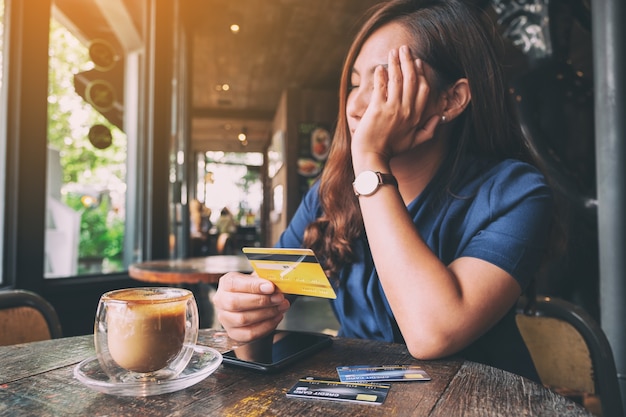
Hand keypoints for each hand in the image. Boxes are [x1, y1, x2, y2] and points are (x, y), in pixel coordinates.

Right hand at [213, 272, 289, 341]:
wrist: (254, 307)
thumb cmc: (255, 290)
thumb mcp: (258, 279)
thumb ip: (265, 279)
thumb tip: (277, 281)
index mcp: (226, 283)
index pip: (234, 283)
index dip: (253, 286)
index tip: (270, 287)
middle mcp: (221, 300)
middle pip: (235, 302)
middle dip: (261, 301)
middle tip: (279, 298)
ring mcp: (225, 319)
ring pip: (242, 319)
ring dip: (266, 313)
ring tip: (280, 307)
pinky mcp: (233, 333)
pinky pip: (249, 333)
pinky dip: (266, 326)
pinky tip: (276, 317)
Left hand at [351, 45, 440, 161]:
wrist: (373, 157)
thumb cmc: (392, 150)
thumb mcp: (414, 143)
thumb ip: (428, 130)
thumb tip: (438, 118)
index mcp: (416, 116)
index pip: (423, 89)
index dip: (421, 74)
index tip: (417, 62)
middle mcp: (406, 110)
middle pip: (411, 80)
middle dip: (408, 61)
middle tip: (405, 48)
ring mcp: (392, 109)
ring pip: (397, 79)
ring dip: (396, 63)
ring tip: (394, 51)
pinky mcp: (377, 109)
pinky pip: (381, 87)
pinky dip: (382, 75)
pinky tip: (381, 67)